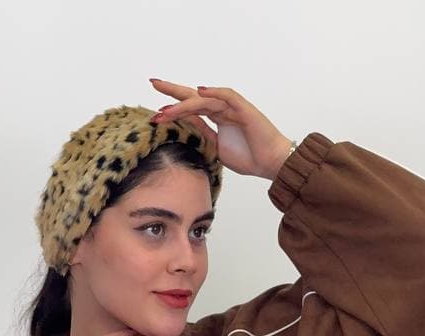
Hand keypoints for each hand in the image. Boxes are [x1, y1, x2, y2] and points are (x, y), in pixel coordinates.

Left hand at [148, 78, 293, 179]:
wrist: (272, 163)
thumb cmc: (250, 158)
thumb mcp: (217, 148)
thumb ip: (203, 137)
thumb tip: (185, 132)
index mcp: (216, 118)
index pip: (191, 108)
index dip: (173, 106)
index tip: (154, 108)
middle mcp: (222, 109)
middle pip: (193, 96)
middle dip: (172, 91)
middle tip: (153, 83)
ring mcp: (232, 107)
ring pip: (205, 99)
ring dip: (185, 103)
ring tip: (167, 111)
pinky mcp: (244, 109)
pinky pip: (227, 96)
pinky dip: (213, 92)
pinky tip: (199, 91)